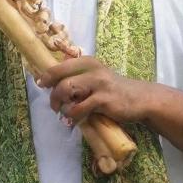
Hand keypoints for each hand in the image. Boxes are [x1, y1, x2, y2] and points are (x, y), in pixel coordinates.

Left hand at [38, 57, 152, 125]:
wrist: (140, 99)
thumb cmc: (114, 90)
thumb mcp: (96, 77)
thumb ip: (79, 78)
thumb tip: (54, 86)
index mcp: (88, 61)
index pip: (60, 65)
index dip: (47, 76)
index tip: (42, 85)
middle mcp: (92, 69)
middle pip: (59, 77)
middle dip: (52, 93)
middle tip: (54, 105)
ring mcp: (98, 83)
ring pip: (66, 89)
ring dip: (60, 104)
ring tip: (63, 113)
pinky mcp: (103, 99)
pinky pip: (79, 108)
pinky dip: (72, 116)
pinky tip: (74, 120)